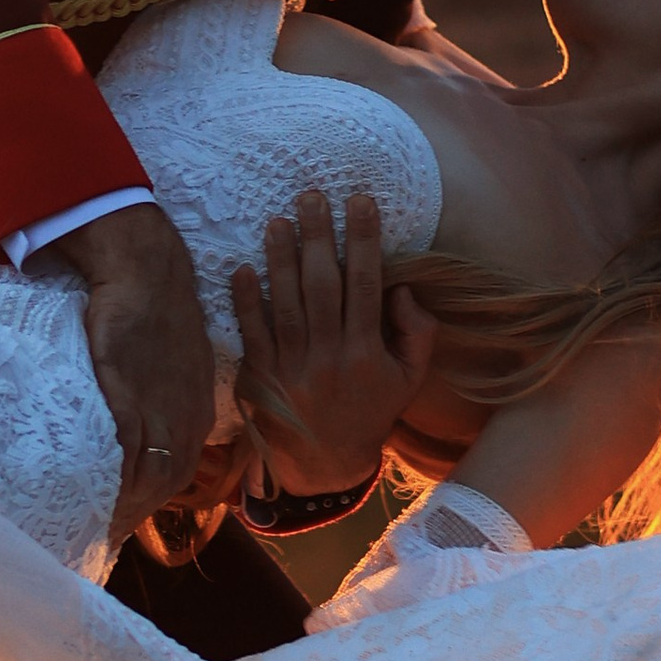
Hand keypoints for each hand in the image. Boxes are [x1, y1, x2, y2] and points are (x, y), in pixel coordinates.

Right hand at [41, 202, 217, 533]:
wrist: (148, 273)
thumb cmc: (157, 315)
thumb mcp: (179, 364)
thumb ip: (169, 398)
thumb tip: (150, 424)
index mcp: (197, 411)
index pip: (183, 470)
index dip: (158, 500)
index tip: (132, 520)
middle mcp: (185, 417)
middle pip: (168, 482)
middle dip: (141, 513)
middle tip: (108, 534)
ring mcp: (158, 407)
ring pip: (151, 474)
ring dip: (127, 505)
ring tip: (97, 524)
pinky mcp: (129, 394)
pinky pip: (126, 450)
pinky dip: (116, 479)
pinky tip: (96, 495)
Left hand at [230, 189, 437, 497]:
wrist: (324, 465)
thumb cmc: (370, 412)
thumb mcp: (408, 379)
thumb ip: (416, 333)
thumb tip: (402, 288)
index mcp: (366, 351)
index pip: (366, 284)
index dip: (363, 240)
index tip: (361, 202)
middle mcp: (329, 355)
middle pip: (323, 285)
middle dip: (318, 237)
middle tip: (311, 196)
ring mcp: (292, 366)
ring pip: (286, 303)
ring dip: (281, 259)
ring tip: (278, 221)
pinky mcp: (261, 376)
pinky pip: (253, 332)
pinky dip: (246, 301)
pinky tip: (243, 268)